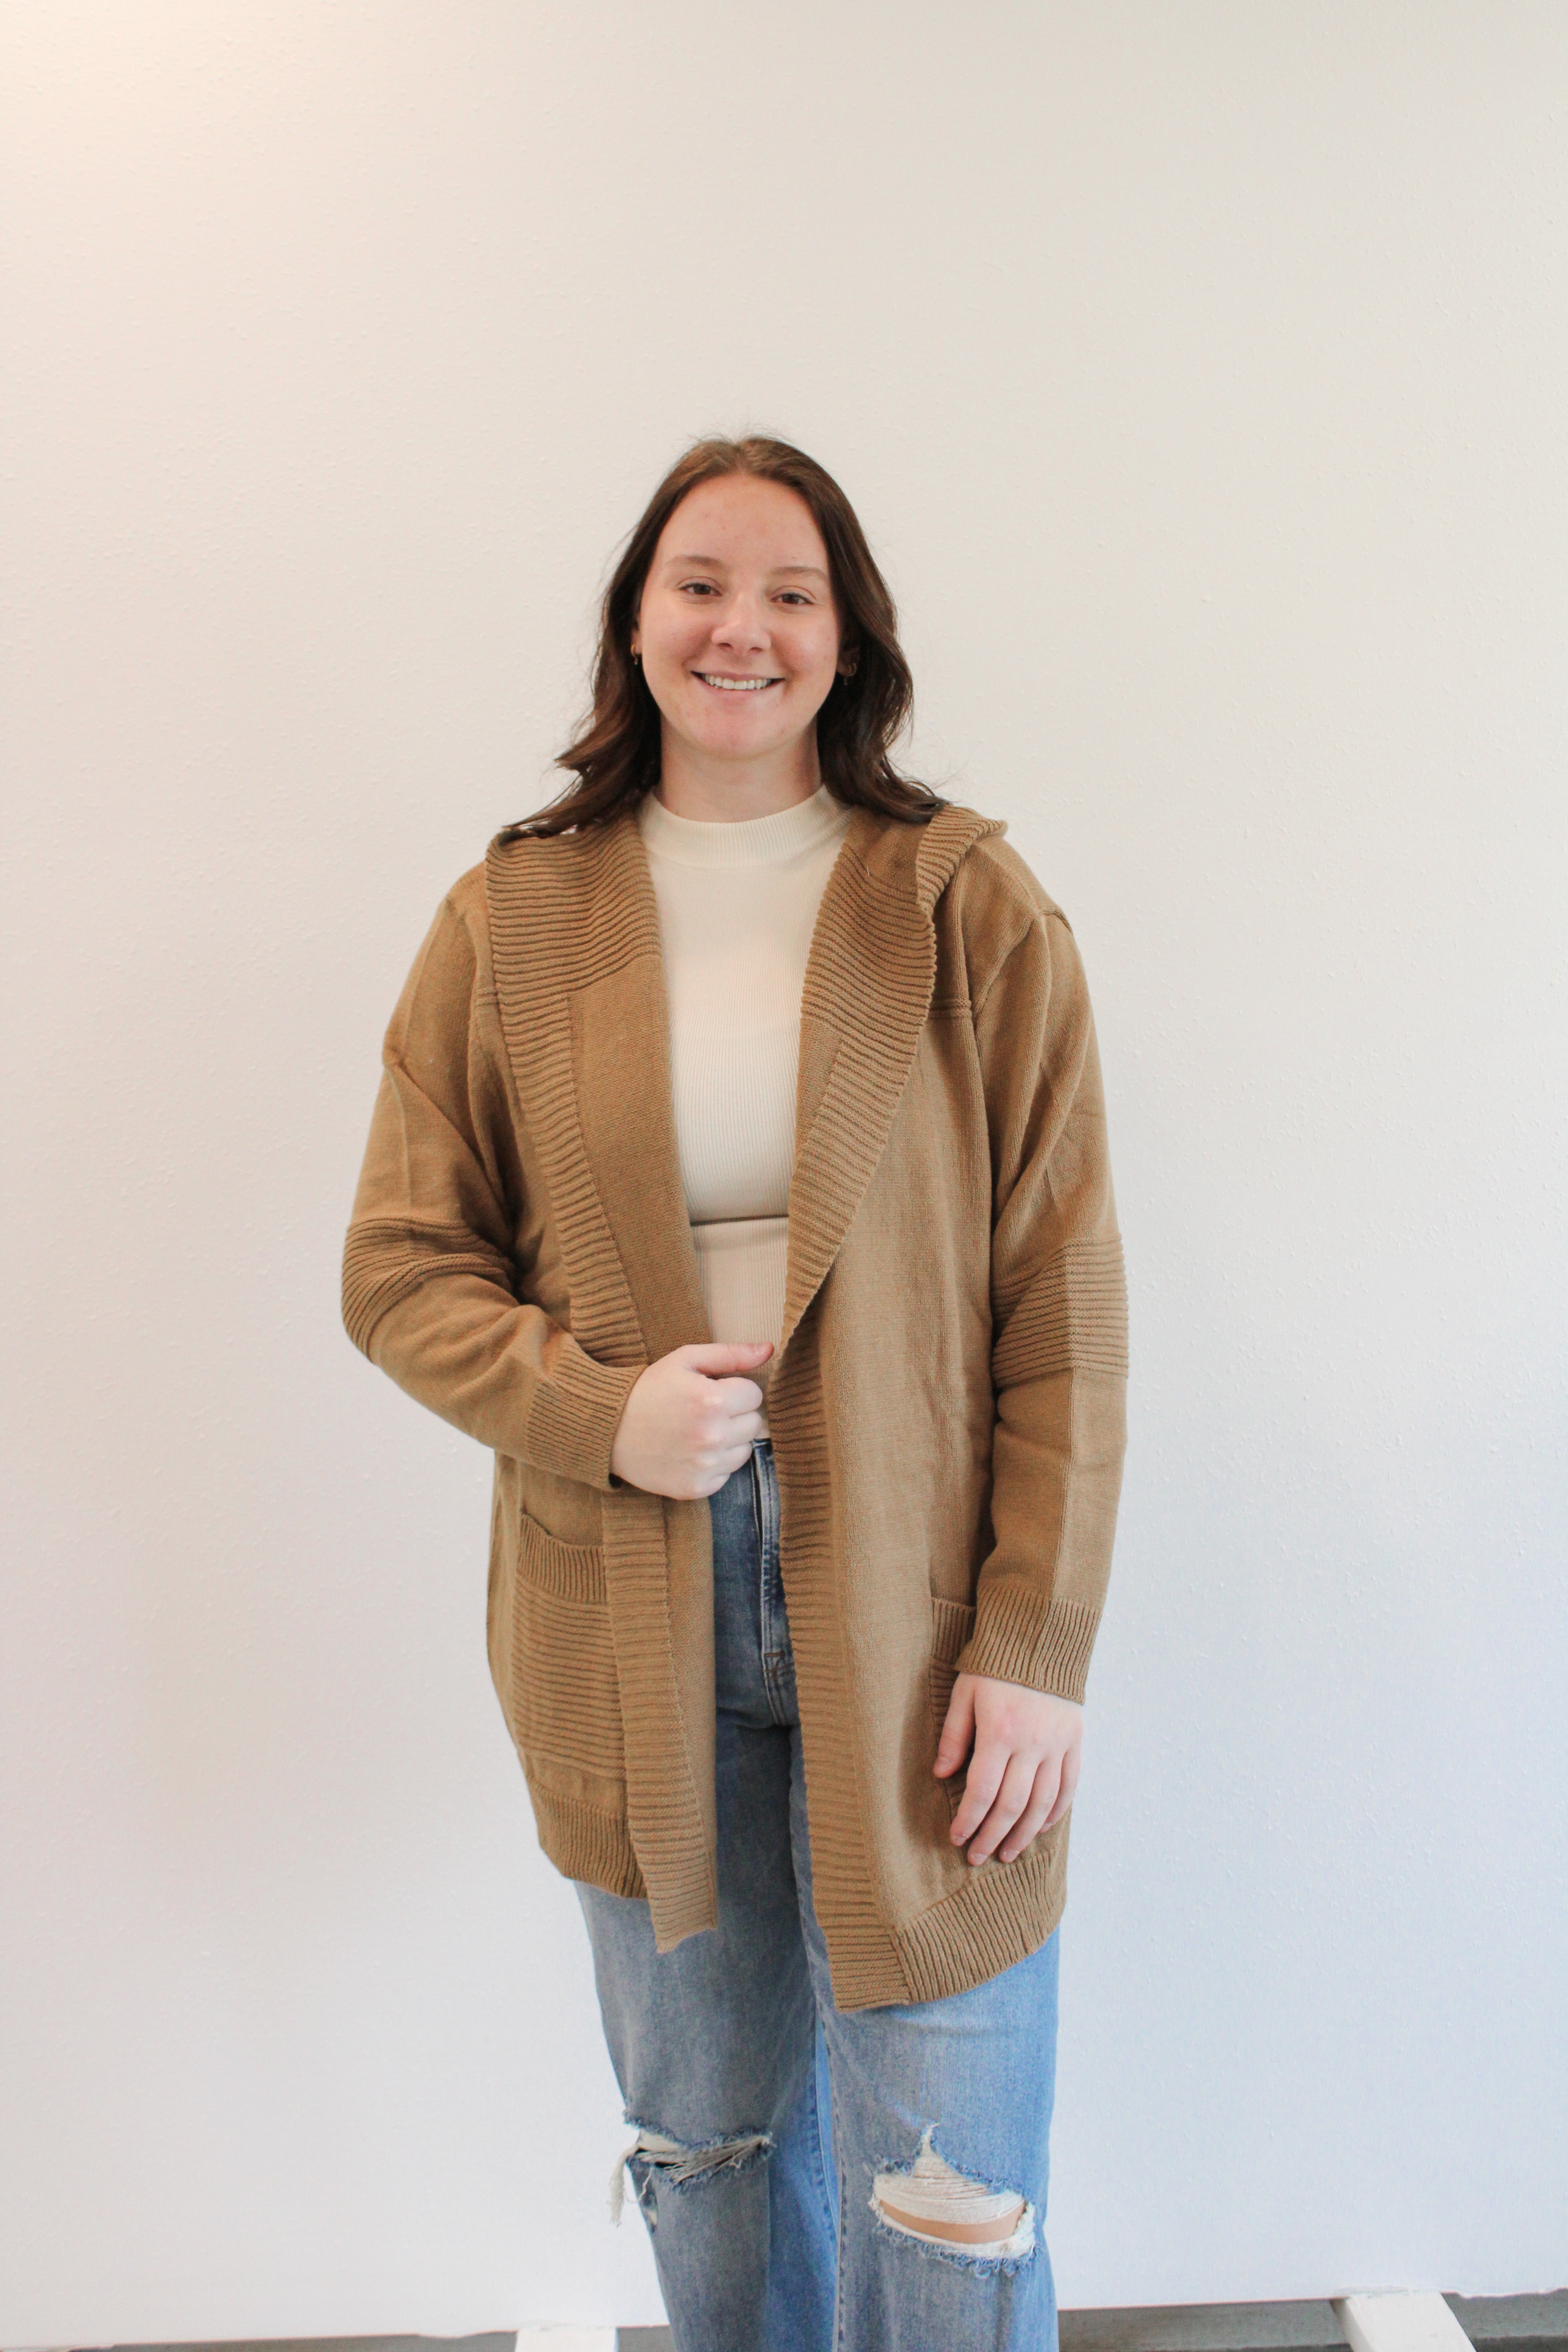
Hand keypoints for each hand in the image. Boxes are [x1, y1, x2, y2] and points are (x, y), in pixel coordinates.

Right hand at [609, 1340, 772, 1499]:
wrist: (607, 1429)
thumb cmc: (648, 1389)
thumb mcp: (685, 1360)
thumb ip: (730, 1354)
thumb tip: (769, 1350)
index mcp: (712, 1401)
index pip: (754, 1395)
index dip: (735, 1389)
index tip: (713, 1391)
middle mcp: (712, 1437)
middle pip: (754, 1423)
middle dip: (735, 1414)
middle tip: (705, 1411)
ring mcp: (704, 1466)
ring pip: (745, 1450)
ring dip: (729, 1440)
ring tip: (698, 1431)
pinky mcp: (696, 1488)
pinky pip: (726, 1475)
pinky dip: (714, 1464)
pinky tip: (690, 1451)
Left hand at [934, 1672, 1082, 1864]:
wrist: (1041, 1638)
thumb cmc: (994, 1665)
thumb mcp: (964, 1693)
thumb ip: (953, 1736)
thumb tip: (941, 1775)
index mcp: (999, 1731)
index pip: (981, 1791)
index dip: (968, 1820)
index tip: (957, 1838)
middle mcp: (1032, 1743)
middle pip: (1011, 1805)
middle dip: (992, 1836)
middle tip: (977, 1856)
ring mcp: (1057, 1744)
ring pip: (1042, 1803)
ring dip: (1023, 1834)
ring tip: (1007, 1853)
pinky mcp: (1074, 1741)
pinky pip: (1068, 1787)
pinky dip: (1055, 1812)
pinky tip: (1040, 1828)